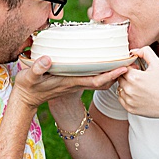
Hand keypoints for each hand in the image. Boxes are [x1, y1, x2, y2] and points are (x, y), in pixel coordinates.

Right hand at [13, 54, 129, 107]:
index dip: (110, 75)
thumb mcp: (29, 77)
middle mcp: (75, 83)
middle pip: (102, 81)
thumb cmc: (28, 87)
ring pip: (99, 79)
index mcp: (69, 82)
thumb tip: (48, 59)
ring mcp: (75, 82)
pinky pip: (93, 78)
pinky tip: (107, 64)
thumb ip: (37, 68)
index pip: (95, 80)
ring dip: (112, 73)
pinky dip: (103, 72)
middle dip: (117, 73)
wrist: (27, 98)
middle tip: (131, 62)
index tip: (123, 68)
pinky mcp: (73, 80)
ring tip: (124, 62)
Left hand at [114, 46, 158, 120]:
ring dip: (127, 86)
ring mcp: (129, 100)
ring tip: (140, 86)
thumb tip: (133, 51)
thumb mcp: (157, 64)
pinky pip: (122, 99)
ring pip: (120, 88)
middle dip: (128, 76)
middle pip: (120, 78)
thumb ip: (145, 52)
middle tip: (140, 78)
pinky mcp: (130, 108)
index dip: (131, 67)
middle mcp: (129, 89)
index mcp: (134, 77)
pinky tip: (139, 94)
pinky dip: (127, 96)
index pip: (123, 68)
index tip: (138, 69)